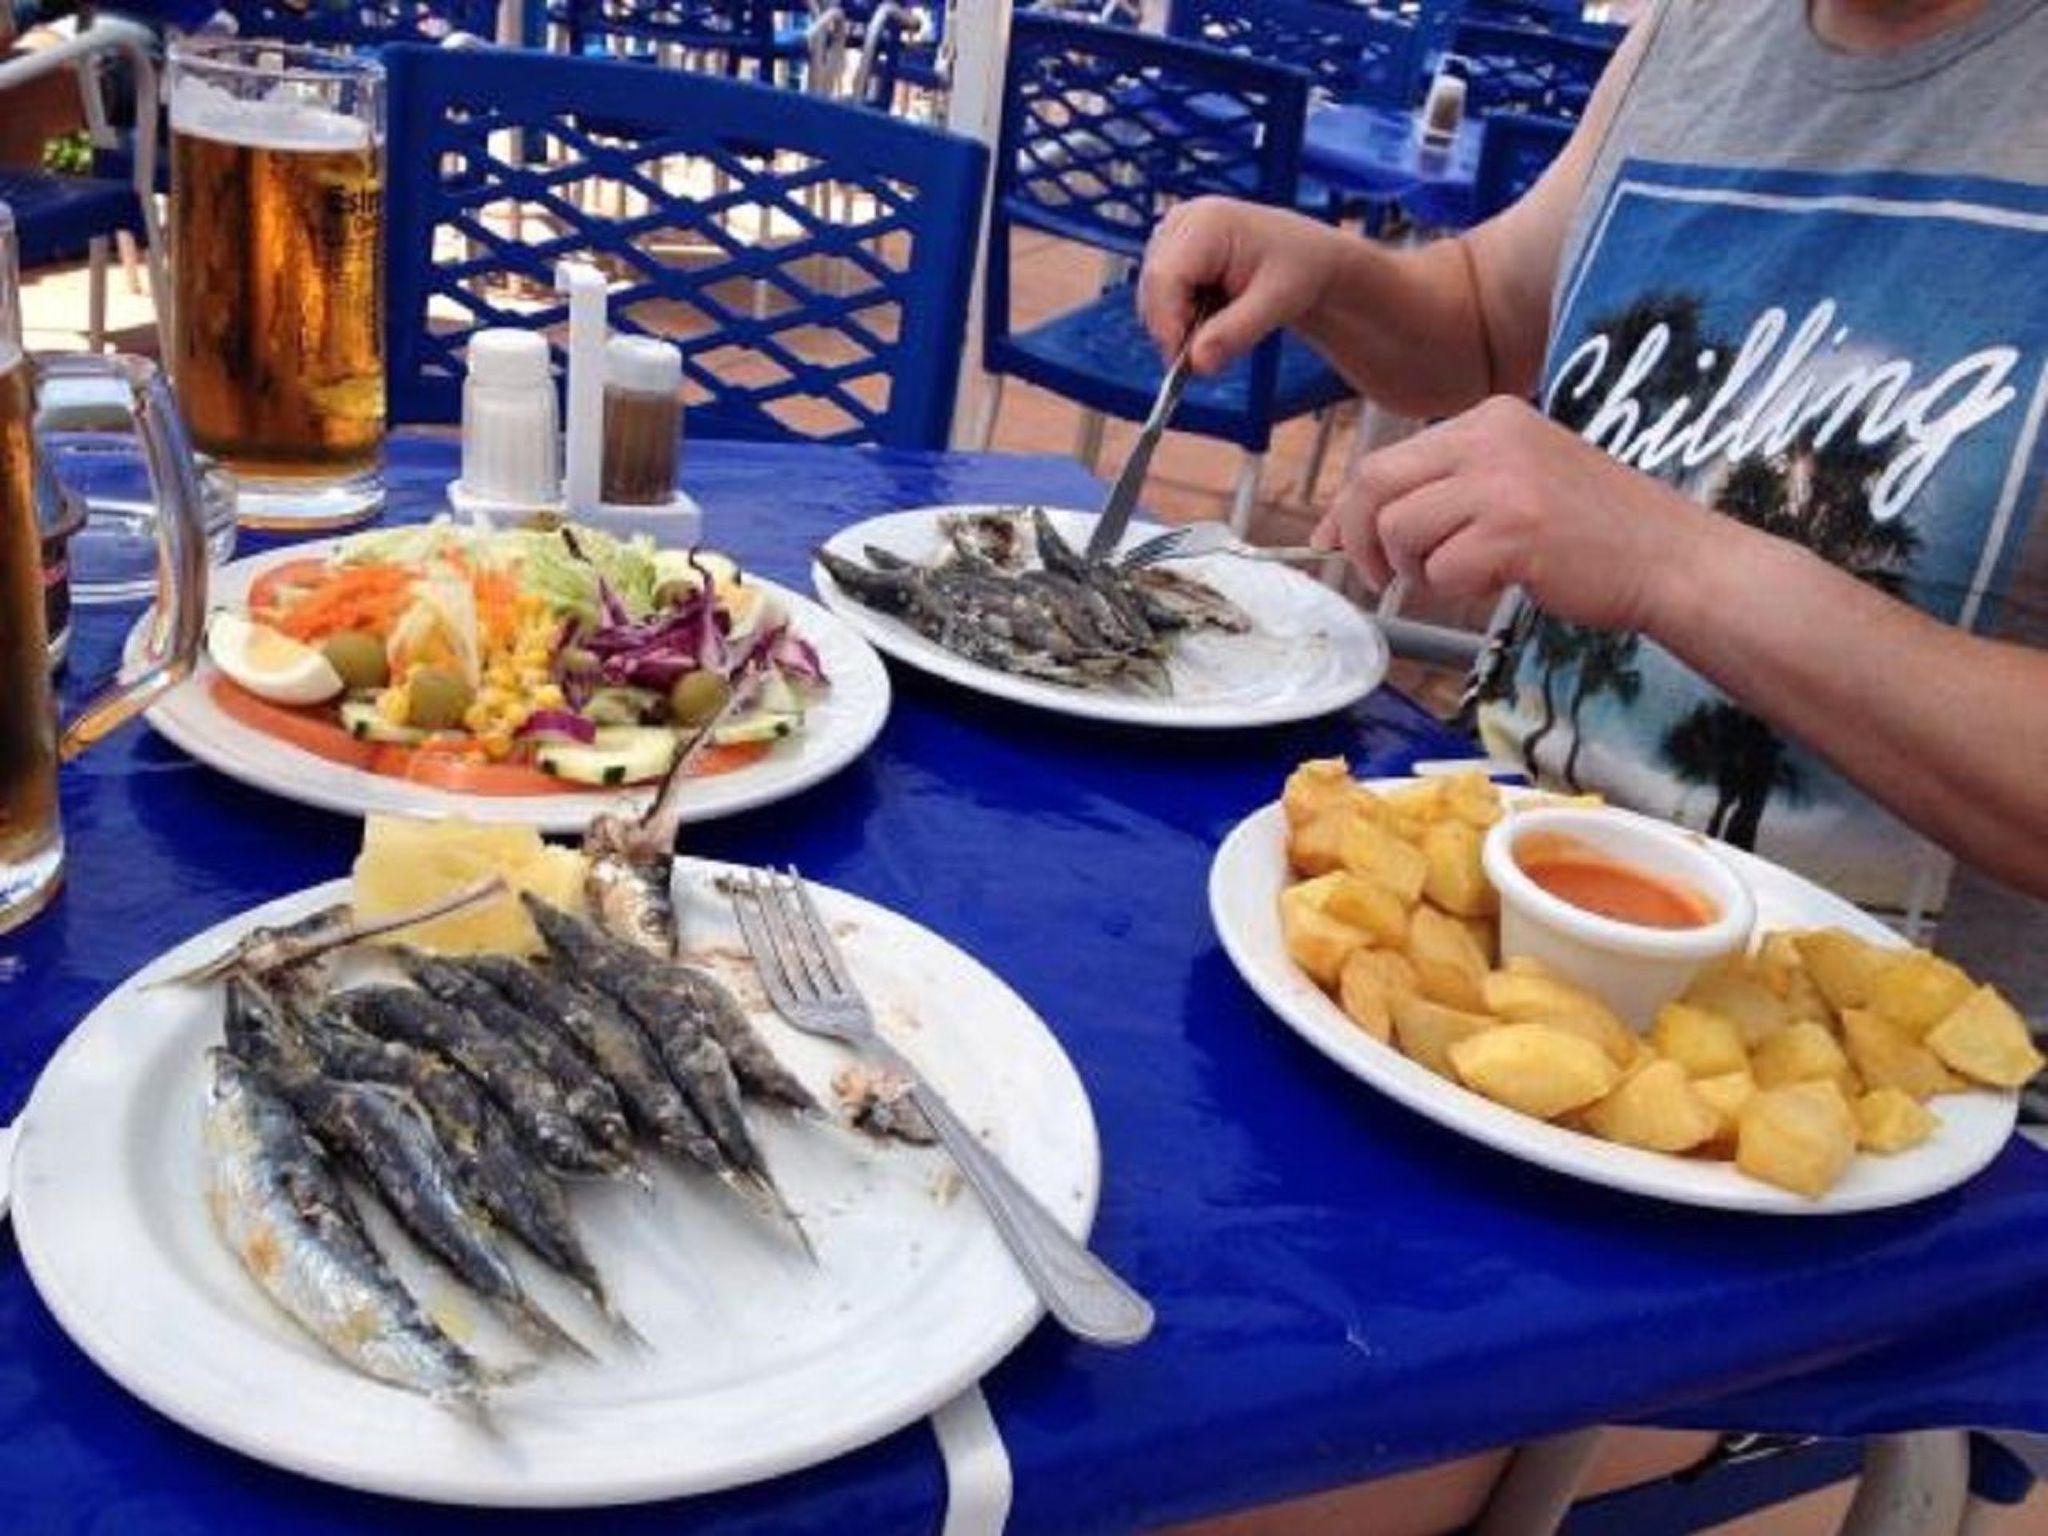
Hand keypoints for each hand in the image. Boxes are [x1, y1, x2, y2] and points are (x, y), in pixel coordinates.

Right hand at [1137, 198, 1346, 374]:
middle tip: (1211, 356)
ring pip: (1153, 301)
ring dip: (1182, 326)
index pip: (1164, 277)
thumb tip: (1197, 364)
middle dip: (1176, 330)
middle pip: (1152, 290)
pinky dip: (1183, 319)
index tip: (1187, 364)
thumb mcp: (1276, 304)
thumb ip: (1235, 333)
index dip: (1167, 324)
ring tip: (1227, 320)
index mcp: (1206, 222)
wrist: (1307, 257)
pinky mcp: (1169, 256)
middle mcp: (1180, 223)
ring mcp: (1170, 238)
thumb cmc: (1299, 269)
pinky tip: (1215, 312)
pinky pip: (1159, 302)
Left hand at [1312, 396, 1710, 632]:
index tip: (1331, 541)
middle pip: (1373, 485)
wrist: (1672, 558)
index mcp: (1489, 418)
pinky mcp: (1515, 531)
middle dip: (1359, 540)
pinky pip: (1441, 570)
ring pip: (1399, 531)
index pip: (1384, 459)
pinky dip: (1457, 590)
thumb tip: (1352, 523)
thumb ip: (1445, 489)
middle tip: (1382, 576)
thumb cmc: (1592, 531)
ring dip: (1416, 570)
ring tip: (1464, 575)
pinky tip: (1501, 581)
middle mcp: (1491, 438)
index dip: (1346, 508)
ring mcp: (1503, 482)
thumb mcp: (1516, 478)